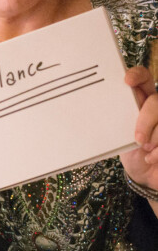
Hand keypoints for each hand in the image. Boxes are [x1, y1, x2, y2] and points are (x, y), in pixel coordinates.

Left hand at [120, 66, 157, 188]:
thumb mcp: (118, 134)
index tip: (127, 81)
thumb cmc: (130, 151)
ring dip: (156, 138)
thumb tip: (99, 107)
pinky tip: (152, 158)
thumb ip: (116, 117)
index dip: (137, 75)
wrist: (143, 175)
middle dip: (146, 119)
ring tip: (146, 150)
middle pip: (156, 101)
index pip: (143, 77)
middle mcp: (156, 106)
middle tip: (138, 138)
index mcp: (141, 100)